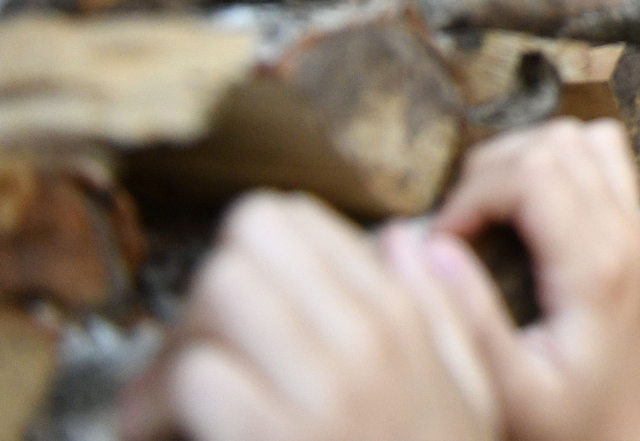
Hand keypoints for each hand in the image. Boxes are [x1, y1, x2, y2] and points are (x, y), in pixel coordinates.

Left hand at [146, 193, 495, 440]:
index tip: (248, 299)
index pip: (298, 220)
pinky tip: (178, 436)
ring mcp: (318, 393)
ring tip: (180, 393)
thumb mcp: (470, 389)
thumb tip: (401, 238)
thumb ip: (441, 309)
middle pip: (247, 237)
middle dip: (213, 283)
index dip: (255, 253)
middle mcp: (362, 343)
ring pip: (219, 289)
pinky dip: (169, 405)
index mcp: (400, 323)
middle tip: (207, 338)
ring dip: (186, 337)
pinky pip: (198, 377)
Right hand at [427, 120, 639, 440]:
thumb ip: (472, 321)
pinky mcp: (634, 231)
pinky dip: (557, 164)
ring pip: (582, 138)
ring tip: (486, 212)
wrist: (631, 440)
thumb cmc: (571, 426)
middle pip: (556, 143)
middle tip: (459, 228)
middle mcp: (624, 235)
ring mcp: (636, 228)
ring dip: (525, 158)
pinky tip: (524, 211)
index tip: (441, 242)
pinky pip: (602, 158)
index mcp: (594, 269)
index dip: (471, 194)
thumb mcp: (511, 394)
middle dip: (491, 172)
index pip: (532, 172)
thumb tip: (430, 248)